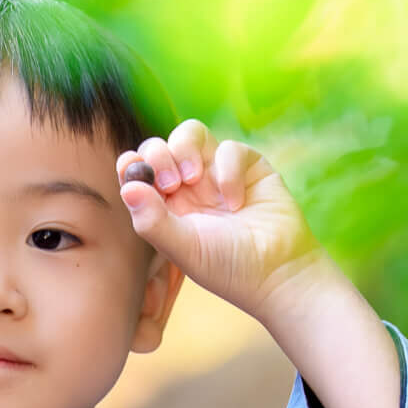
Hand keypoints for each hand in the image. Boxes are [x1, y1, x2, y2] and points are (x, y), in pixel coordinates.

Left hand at [116, 120, 325, 324]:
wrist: (279, 272)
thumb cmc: (229, 268)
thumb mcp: (184, 250)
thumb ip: (152, 222)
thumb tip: (128, 188)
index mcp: (167, 207)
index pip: (139, 173)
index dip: (132, 164)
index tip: (131, 167)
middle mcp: (189, 187)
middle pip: (160, 147)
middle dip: (159, 156)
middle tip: (171, 184)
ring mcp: (217, 173)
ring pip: (190, 134)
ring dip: (185, 148)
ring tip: (193, 179)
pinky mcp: (248, 165)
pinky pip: (229, 148)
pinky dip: (228, 170)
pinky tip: (235, 202)